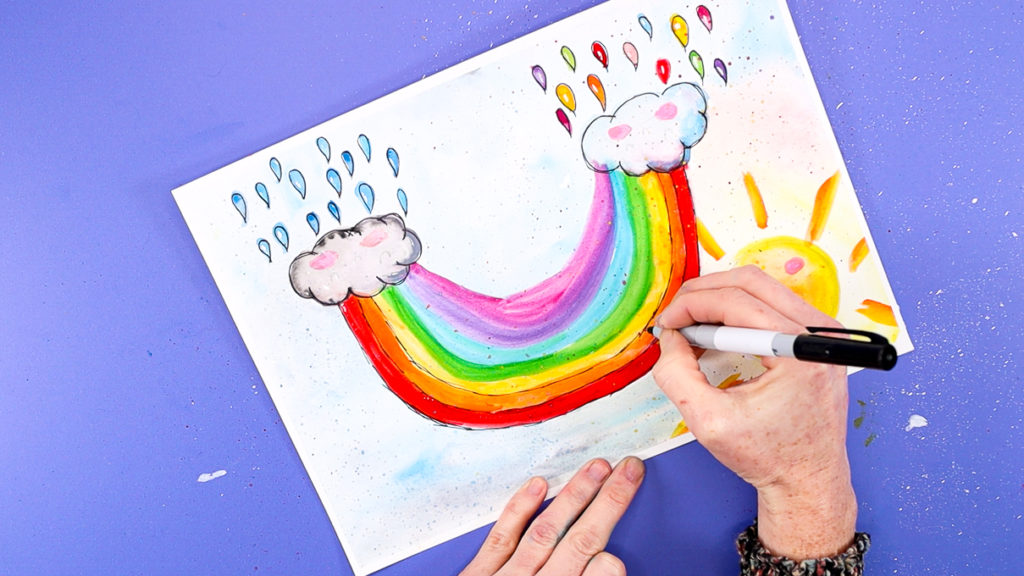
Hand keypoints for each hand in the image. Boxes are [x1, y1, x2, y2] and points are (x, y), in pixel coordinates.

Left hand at [460, 457, 644, 575]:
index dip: (612, 562)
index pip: (603, 574)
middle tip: (630, 471)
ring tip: (597, 467)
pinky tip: (538, 484)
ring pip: (546, 531)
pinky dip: (520, 509)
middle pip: (581, 540)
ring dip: (574, 495)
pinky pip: (501, 538)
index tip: (618, 552)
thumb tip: (606, 569)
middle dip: (609, 502)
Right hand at [651, 266, 856, 558]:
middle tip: (675, 318)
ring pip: (760, 288)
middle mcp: (818, 335)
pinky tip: (714, 334)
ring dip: (718, 300)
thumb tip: (669, 337)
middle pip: (750, 282)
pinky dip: (735, 311)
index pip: (737, 302)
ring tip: (691, 328)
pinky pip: (770, 304)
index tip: (666, 324)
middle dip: (702, 294)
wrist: (808, 479)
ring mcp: (822, 334)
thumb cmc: (769, 457)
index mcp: (799, 354)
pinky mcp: (815, 339)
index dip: (692, 306)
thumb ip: (677, 375)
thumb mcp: (708, 422)